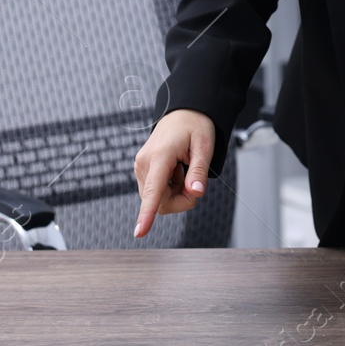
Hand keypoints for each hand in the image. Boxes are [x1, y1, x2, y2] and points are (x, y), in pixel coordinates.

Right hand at [132, 109, 214, 238]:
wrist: (182, 113)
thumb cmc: (195, 126)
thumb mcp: (205, 146)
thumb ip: (199, 171)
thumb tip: (195, 193)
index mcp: (160, 156)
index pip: (153, 191)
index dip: (147, 213)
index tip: (139, 232)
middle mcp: (144, 164)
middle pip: (160, 203)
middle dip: (181, 200)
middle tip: (195, 181)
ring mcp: (140, 167)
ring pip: (158, 200)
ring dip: (176, 194)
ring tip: (184, 170)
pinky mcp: (142, 171)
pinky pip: (156, 193)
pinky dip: (170, 189)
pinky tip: (176, 171)